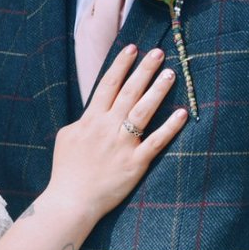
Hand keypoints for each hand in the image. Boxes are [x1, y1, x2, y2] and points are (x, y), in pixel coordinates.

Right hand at [49, 46, 186, 219]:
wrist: (71, 201)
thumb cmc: (66, 170)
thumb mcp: (66, 138)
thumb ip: (82, 121)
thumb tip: (92, 111)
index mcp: (90, 120)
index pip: (108, 85)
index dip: (121, 65)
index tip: (132, 48)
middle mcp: (107, 127)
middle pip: (129, 92)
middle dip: (144, 69)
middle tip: (159, 52)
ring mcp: (123, 145)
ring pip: (143, 111)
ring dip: (158, 90)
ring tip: (171, 73)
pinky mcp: (136, 163)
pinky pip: (156, 141)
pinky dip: (170, 127)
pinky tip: (182, 113)